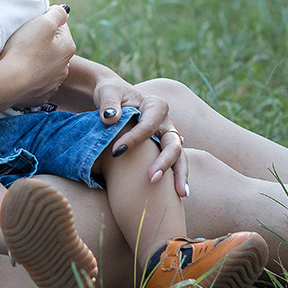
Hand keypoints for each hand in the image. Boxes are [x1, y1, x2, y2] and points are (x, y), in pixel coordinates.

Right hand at [0, 4, 75, 106]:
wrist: (10, 82)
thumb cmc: (25, 50)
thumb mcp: (43, 23)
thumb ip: (57, 13)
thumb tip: (64, 11)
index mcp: (68, 48)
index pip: (60, 28)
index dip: (44, 24)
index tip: (31, 28)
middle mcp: (65, 68)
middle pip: (54, 47)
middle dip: (42, 43)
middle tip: (24, 42)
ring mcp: (53, 84)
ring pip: (46, 65)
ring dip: (37, 60)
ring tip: (20, 58)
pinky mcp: (41, 95)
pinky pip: (37, 82)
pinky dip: (30, 77)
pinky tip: (20, 73)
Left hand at [94, 75, 187, 198]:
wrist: (114, 99)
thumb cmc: (111, 94)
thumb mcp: (107, 92)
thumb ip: (108, 102)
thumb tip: (110, 117)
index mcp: (155, 105)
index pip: (149, 125)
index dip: (134, 139)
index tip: (116, 151)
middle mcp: (166, 122)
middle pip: (172, 143)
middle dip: (165, 162)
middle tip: (151, 178)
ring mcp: (167, 136)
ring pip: (179, 157)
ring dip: (179, 175)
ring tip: (180, 194)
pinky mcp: (163, 148)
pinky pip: (173, 164)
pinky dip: (176, 178)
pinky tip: (178, 196)